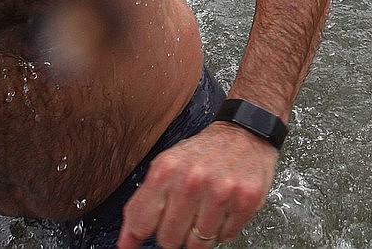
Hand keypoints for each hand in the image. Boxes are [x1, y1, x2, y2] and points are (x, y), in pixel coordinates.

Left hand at [117, 123, 277, 248]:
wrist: (245, 133)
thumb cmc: (204, 153)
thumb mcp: (165, 168)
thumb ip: (142, 205)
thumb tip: (125, 244)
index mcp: (166, 169)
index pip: (141, 224)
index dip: (143, 232)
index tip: (148, 232)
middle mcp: (193, 179)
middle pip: (169, 240)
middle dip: (175, 232)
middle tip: (186, 213)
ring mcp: (221, 191)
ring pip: (198, 244)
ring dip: (201, 232)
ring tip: (206, 209)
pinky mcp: (247, 200)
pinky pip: (225, 238)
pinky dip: (223, 229)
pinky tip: (224, 208)